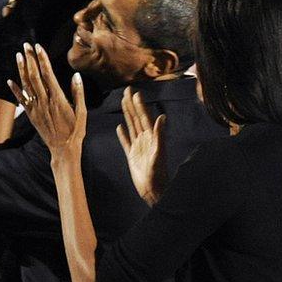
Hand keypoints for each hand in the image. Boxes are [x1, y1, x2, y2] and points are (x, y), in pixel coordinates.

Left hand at [8, 43, 85, 154]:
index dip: (42, 59)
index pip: (48, 74)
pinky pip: (21, 100)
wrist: (63, 149)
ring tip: (18, 56)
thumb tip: (76, 76)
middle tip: (26, 45)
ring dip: (21, 69)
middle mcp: (44, 101)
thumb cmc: (75, 131)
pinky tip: (10, 80)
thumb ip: (78, 94)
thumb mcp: (82, 112)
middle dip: (30, 59)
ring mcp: (36, 108)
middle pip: (34, 76)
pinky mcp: (31, 115)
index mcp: (58, 99)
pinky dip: (15, 90)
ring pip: (26, 85)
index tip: (38, 47)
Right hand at [116, 87, 165, 205]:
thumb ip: (160, 135)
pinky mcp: (132, 156)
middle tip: (127, 91)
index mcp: (150, 137)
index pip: (144, 117)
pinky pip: (125, 142)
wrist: (153, 191)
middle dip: (132, 104)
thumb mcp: (159, 154)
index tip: (135, 93)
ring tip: (123, 103)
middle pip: (136, 118)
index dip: (139, 105)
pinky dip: (122, 134)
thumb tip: (161, 117)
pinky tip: (119, 128)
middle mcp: (144, 139)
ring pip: (131, 126)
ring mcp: (138, 147)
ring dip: (127, 114)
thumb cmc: (158, 175)